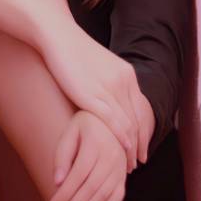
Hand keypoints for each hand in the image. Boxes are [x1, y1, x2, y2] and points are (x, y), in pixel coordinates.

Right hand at [39, 18, 149, 168]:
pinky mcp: (92, 95)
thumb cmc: (71, 50)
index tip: (141, 147)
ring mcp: (109, 88)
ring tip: (129, 165)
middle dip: (140, 143)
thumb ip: (107, 81)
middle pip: (138, 119)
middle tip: (139, 162)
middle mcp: (124, 82)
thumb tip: (107, 96)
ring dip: (131, 147)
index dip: (143, 131)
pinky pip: (113, 122)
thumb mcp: (98, 65)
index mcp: (127, 74)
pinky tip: (122, 150)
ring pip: (128, 124)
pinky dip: (121, 138)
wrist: (57, 35)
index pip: (141, 109)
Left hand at [44, 111, 126, 200]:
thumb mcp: (69, 134)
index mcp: (95, 144)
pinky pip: (117, 197)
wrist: (109, 120)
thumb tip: (58, 182)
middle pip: (90, 189)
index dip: (63, 196)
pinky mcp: (123, 176)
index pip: (77, 176)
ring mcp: (120, 168)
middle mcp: (111, 157)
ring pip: (103, 196)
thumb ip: (62, 157)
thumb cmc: (84, 127)